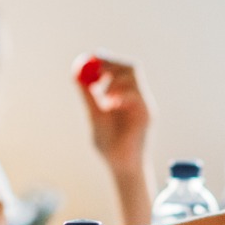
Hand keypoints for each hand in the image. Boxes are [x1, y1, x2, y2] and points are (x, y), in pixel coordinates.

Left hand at [77, 58, 152, 176]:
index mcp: (124, 96)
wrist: (122, 167)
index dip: (108, 60)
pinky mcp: (147, 113)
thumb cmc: (109, 146)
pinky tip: (111, 106)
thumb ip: (88, 97)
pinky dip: (120, 94)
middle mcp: (137, 97)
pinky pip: (135, 93)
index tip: (93, 57)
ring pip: (133, 76)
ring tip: (105, 97)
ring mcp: (144, 104)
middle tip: (97, 67)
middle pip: (131, 67)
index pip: (121, 69)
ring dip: (115, 80)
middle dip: (113, 63)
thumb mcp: (94, 116)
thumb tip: (76, 76)